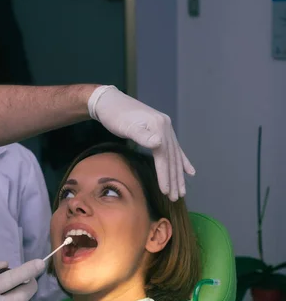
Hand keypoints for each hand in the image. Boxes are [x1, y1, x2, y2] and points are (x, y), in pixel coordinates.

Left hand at [88, 86, 194, 200]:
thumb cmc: (114, 115)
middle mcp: (166, 127)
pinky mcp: (162, 130)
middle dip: (174, 179)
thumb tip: (159, 144)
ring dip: (179, 175)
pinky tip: (190, 172)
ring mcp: (165, 128)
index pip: (164, 156)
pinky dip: (183, 161)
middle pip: (171, 158)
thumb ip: (142, 136)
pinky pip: (175, 149)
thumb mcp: (125, 126)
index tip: (166, 192)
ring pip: (174, 156)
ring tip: (182, 191)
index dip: (165, 175)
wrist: (110, 102)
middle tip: (176, 198)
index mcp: (159, 126)